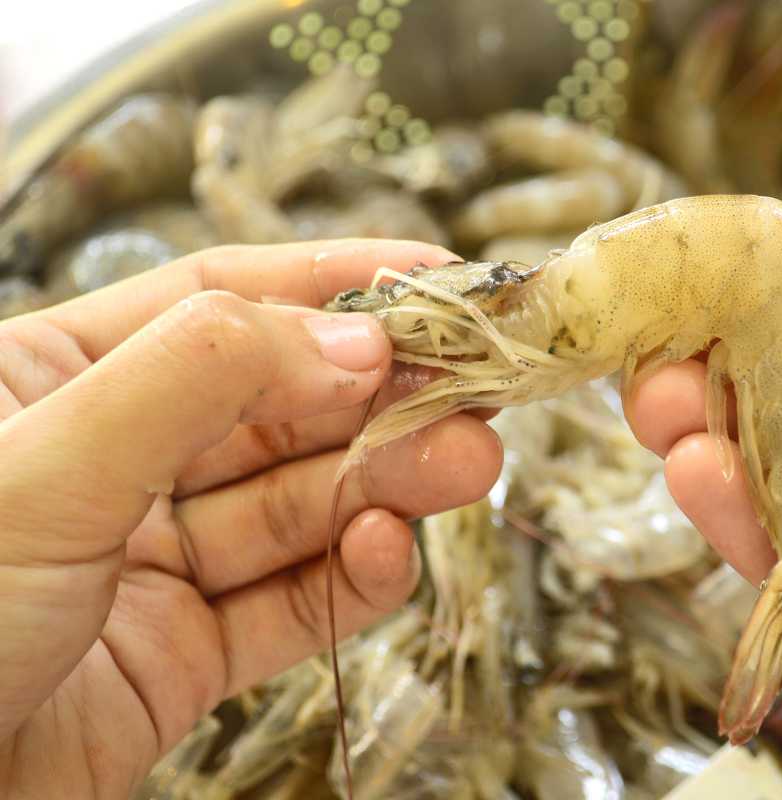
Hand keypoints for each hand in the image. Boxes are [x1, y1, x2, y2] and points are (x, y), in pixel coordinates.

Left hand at [0, 241, 501, 798]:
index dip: (331, 284)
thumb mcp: (44, 463)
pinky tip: (386, 552)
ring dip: (386, 485)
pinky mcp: (183, 655)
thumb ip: (202, 378)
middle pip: (279, 408)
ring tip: (464, 467)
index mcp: (53, 379)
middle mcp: (111, 462)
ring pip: (298, 506)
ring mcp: (151, 562)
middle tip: (474, 391)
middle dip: (381, 398)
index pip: (216, 301)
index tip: (436, 279)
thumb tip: (354, 339)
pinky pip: (289, 604)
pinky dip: (350, 579)